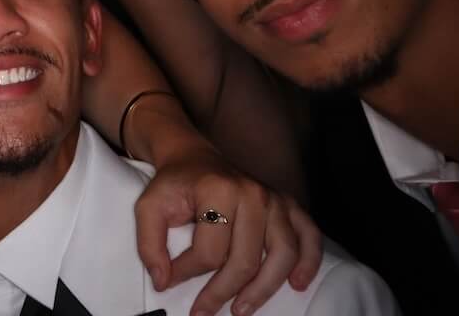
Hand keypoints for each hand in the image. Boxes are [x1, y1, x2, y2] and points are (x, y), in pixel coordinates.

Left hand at [134, 146, 322, 315]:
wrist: (194, 158)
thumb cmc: (175, 185)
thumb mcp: (149, 206)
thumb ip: (149, 243)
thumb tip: (163, 280)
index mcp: (218, 191)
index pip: (209, 250)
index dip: (187, 272)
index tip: (171, 281)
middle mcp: (253, 194)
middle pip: (246, 259)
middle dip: (222, 292)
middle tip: (204, 311)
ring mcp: (275, 199)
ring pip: (282, 255)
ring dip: (264, 289)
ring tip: (242, 308)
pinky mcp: (288, 205)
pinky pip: (309, 236)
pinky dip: (309, 262)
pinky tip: (297, 283)